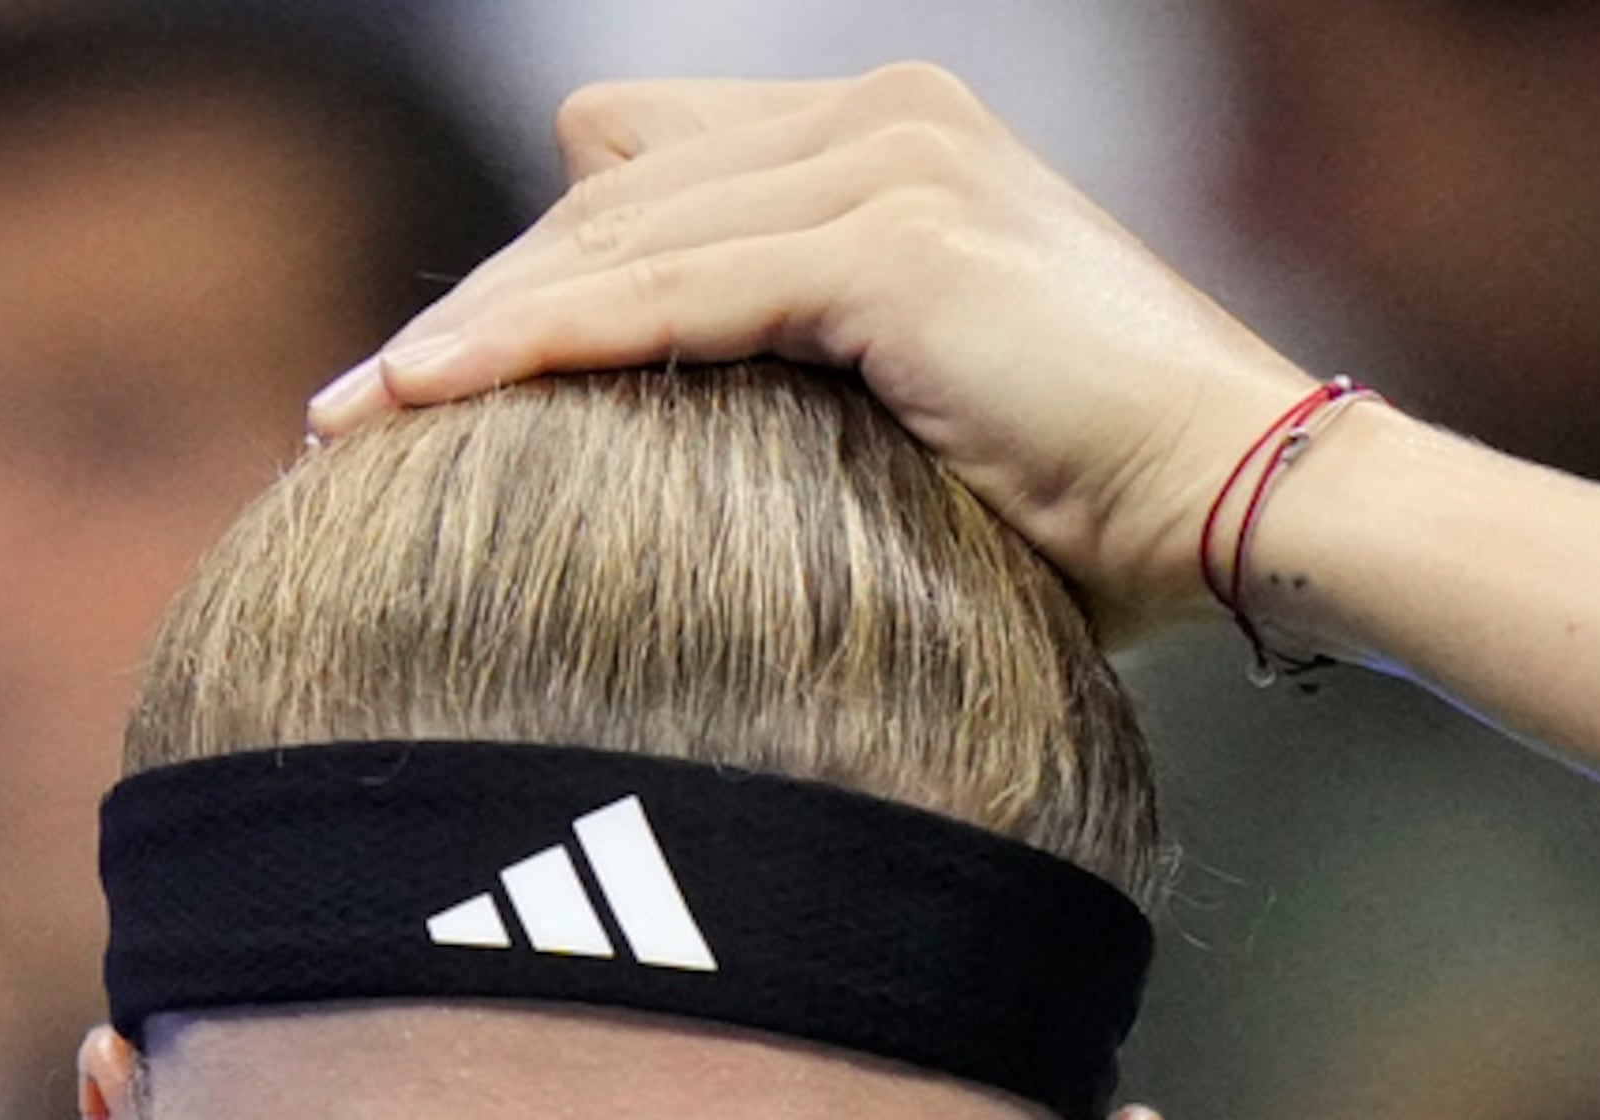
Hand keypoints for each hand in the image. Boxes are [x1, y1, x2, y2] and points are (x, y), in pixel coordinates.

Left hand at [308, 65, 1319, 642]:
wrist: (1254, 508)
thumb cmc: (1114, 521)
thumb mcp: (926, 431)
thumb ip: (803, 397)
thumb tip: (661, 480)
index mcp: (893, 141)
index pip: (650, 182)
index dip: (533, 280)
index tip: (420, 390)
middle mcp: (884, 118)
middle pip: (607, 194)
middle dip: (475, 310)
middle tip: (345, 416)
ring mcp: (891, 163)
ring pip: (616, 237)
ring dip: (475, 337)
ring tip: (351, 424)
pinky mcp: (891, 237)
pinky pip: (665, 293)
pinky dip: (543, 348)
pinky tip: (430, 400)